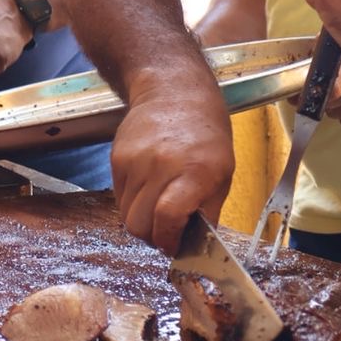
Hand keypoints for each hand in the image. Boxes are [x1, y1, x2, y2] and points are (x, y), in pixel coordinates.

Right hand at [110, 78, 235, 254]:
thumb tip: (198, 246)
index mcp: (194, 172)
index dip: (168, 240)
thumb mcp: (223, 174)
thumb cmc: (206, 134)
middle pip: (140, 224)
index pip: (168, 217)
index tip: (174, 247)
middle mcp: (161, 166)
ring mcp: (135, 162)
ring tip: (159, 208)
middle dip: (152, 237)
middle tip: (166, 232)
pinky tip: (149, 189)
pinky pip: (119, 197)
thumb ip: (209, 211)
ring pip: (126, 214)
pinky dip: (133, 202)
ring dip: (142, 221)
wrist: (175, 93)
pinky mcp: (117, 159)